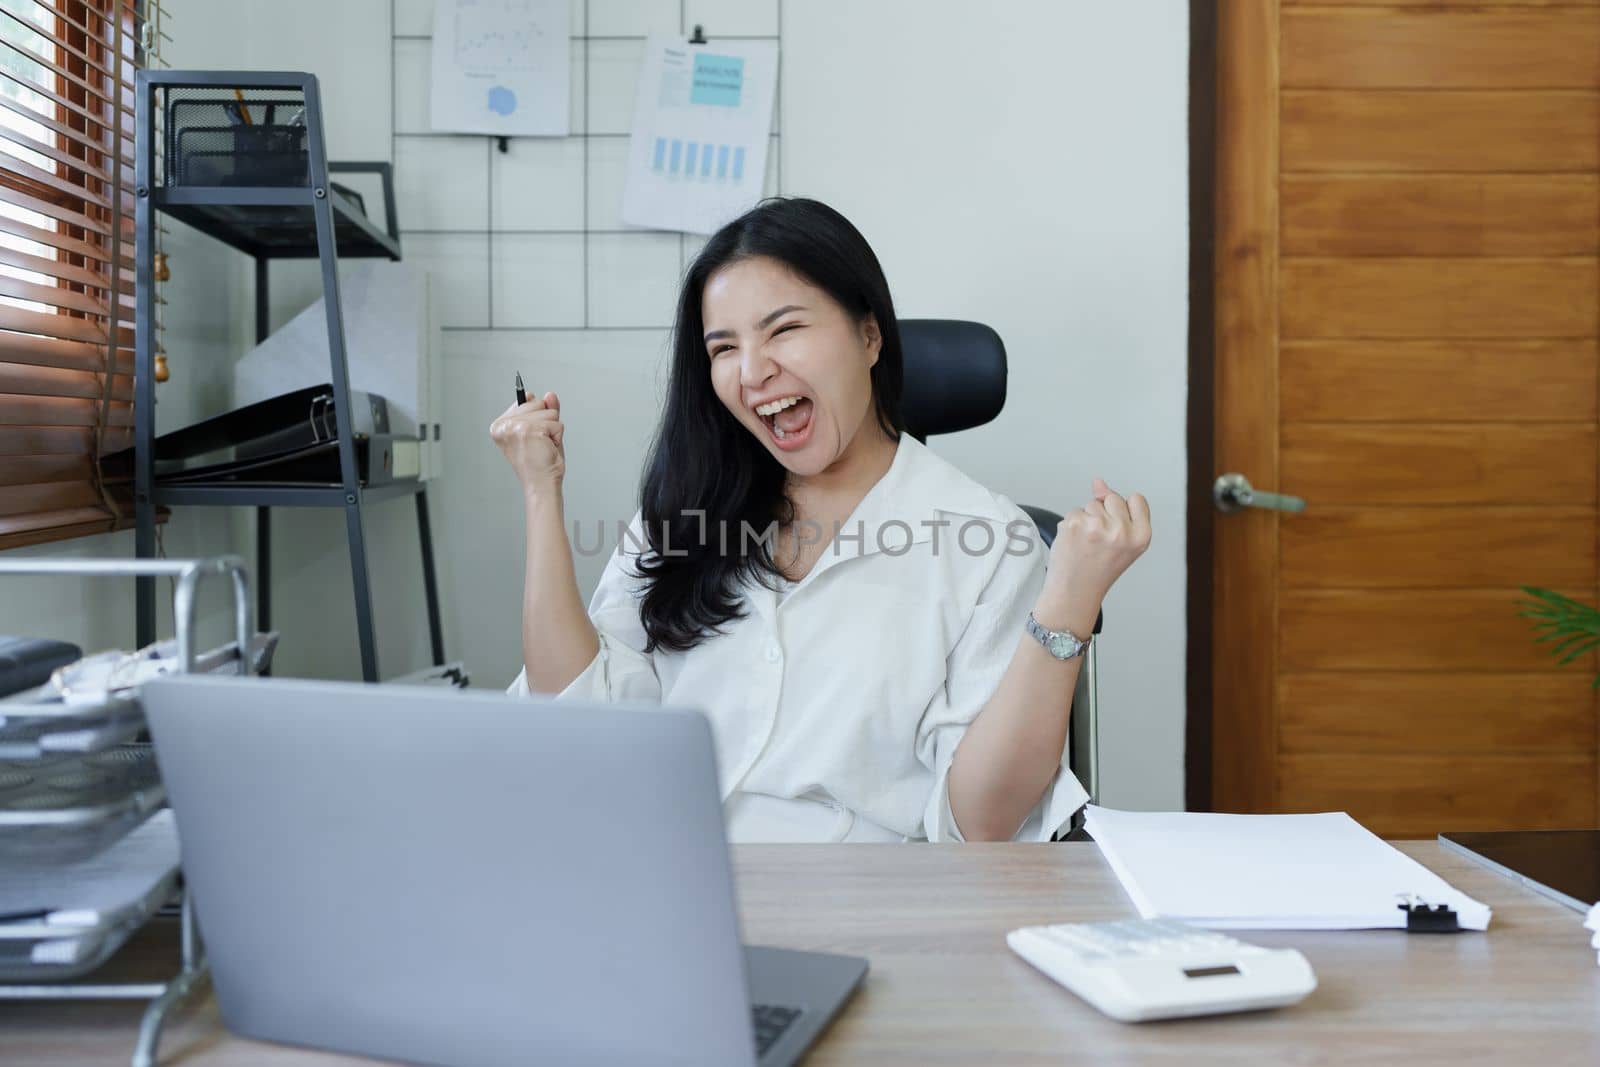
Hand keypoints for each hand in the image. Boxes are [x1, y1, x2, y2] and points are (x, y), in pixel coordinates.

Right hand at [490, 390, 564, 498]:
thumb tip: (550, 395)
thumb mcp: (543, 432)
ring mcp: (515, 427)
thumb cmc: (540, 464)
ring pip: (549, 412)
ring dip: (553, 430)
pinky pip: (557, 423)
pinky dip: (558, 437)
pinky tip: (548, 449)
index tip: (532, 437)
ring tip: (543, 447)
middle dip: (546, 422)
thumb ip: (545, 411)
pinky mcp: (529, 430)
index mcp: (499, 425)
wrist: (541, 485)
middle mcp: (503, 425)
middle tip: (539, 444)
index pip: (526, 400)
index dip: (537, 418)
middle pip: (538, 402)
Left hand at [1039, 478, 1151, 632]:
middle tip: (1101, 541)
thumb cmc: (1100, 567)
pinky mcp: (1075, 524)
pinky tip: (1074, 543)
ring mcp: (1097, 526)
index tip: (1118, 531)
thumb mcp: (1124, 541)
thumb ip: (1119, 510)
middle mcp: (1122, 531)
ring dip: (1087, 519)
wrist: (1076, 591)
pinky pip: (1074, 511)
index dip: (1125, 511)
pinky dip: (1072, 524)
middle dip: (1104, 513)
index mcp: (1142, 536)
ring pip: (1091, 504)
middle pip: (1112, 497)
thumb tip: (1098, 482)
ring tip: (1087, 544)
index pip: (1137, 498)